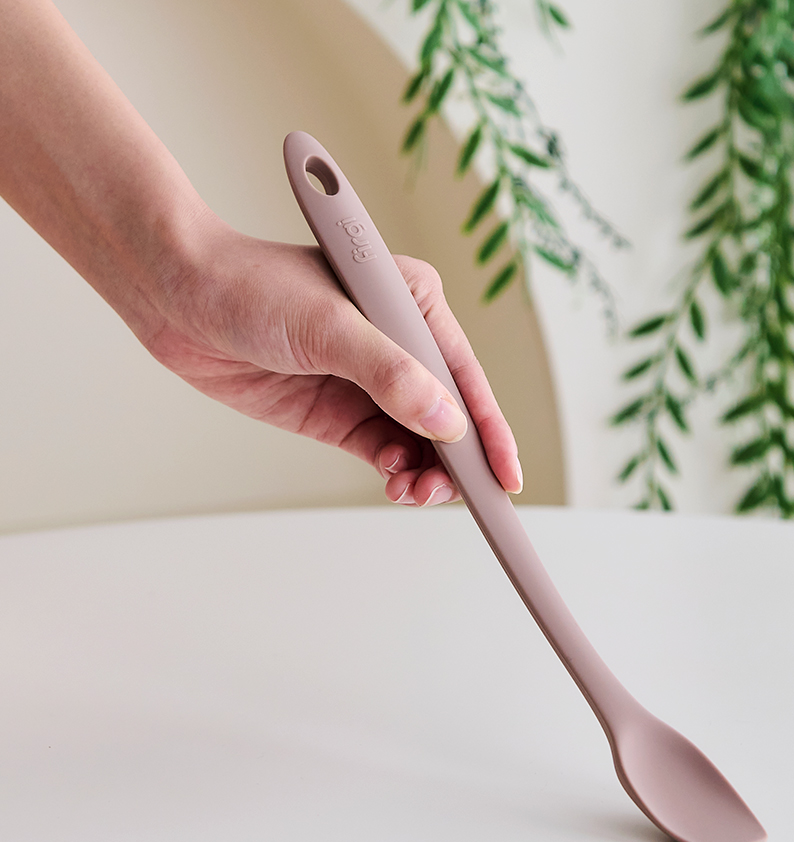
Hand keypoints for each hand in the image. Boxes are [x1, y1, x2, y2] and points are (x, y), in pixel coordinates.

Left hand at [139, 218, 521, 505]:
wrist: (176, 296)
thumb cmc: (250, 285)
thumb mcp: (327, 325)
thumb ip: (390, 374)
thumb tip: (446, 422)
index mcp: (414, 306)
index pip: (466, 376)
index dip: (491, 429)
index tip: (508, 476)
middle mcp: (400, 345)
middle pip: (449, 415)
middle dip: (458, 460)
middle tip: (454, 496)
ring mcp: (370, 383)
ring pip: (419, 441)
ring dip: (425, 473)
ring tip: (414, 492)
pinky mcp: (339, 413)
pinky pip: (383, 450)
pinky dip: (396, 472)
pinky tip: (395, 483)